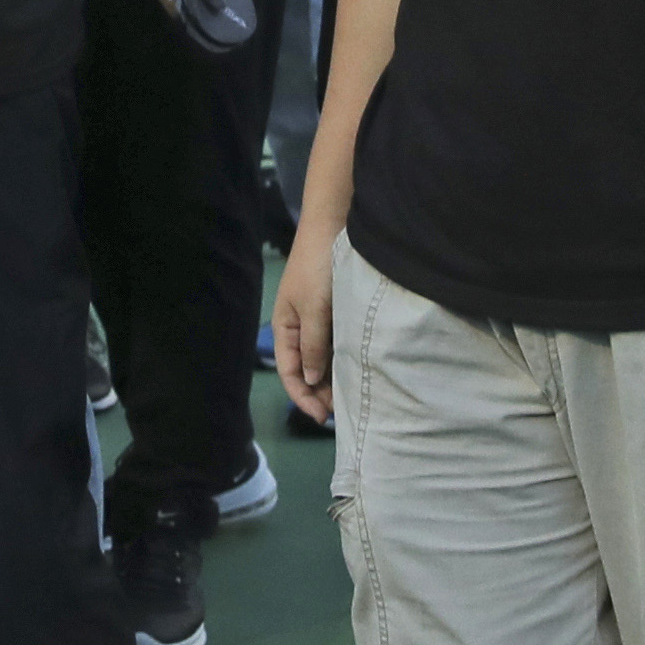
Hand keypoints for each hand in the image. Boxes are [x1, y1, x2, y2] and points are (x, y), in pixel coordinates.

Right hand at [273, 221, 340, 425]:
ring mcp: (319, 320)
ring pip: (324, 358)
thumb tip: (312, 381)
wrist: (334, 228)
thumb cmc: (318, 269)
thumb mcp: (314, 310)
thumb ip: (313, 346)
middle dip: (321, 392)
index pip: (290, 373)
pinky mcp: (336, 311)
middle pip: (307, 370)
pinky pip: (338, 344)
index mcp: (285, 328)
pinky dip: (345, 360)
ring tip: (354, 397)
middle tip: (344, 411)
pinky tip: (359, 371)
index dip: (303, 397)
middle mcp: (300, 328)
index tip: (322, 417)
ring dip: (334, 378)